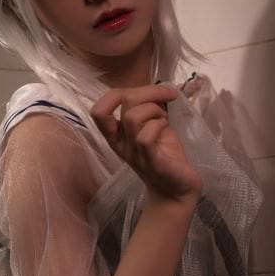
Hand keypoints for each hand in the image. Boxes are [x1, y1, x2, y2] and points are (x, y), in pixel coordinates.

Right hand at [90, 82, 203, 201]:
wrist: (176, 189)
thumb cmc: (164, 154)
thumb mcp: (152, 126)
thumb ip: (148, 108)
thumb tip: (158, 86)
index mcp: (117, 134)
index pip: (98, 110)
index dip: (115, 93)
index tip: (142, 90)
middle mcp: (121, 144)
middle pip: (124, 103)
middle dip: (149, 92)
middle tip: (167, 98)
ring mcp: (135, 154)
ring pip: (133, 117)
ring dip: (155, 109)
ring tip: (165, 118)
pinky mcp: (152, 163)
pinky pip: (145, 137)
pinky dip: (159, 125)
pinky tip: (167, 130)